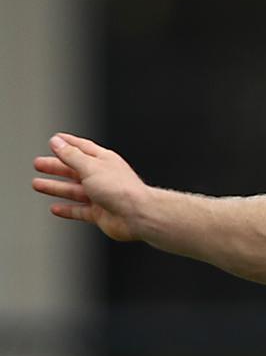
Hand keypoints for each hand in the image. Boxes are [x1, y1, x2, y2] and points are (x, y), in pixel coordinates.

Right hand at [32, 133, 146, 240]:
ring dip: (56, 187)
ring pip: (74, 190)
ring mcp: (102, 196)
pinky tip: (55, 208)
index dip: (67, 143)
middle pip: (74, 170)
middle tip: (39, 164)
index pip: (82, 148)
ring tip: (37, 184)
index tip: (54, 140)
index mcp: (104, 161)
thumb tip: (57, 142)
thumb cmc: (122, 189)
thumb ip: (71, 156)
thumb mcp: (90, 167)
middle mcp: (103, 177)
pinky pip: (80, 210)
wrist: (138, 215)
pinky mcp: (101, 214)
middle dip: (56, 166)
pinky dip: (67, 209)